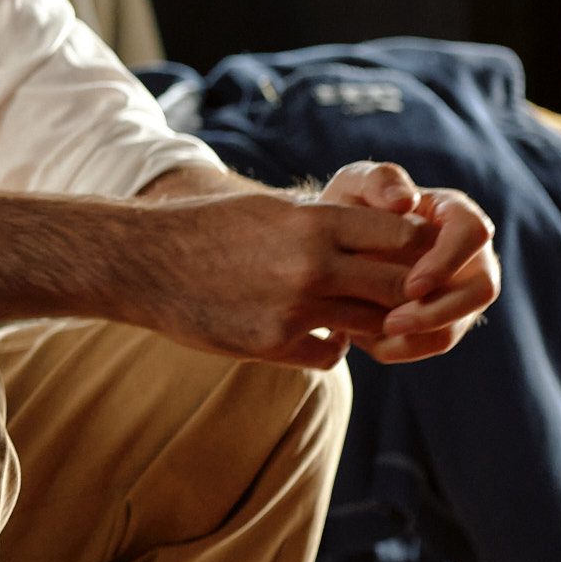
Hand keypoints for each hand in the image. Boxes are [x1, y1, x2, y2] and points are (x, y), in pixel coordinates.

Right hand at [126, 188, 432, 368]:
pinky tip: (317, 334)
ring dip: (374, 322)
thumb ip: (323, 221)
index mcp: (314, 221)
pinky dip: (331, 346)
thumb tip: (377, 230)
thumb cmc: (206, 227)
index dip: (418, 248)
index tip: (412, 256)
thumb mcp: (269, 208)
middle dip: (410, 292)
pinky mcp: (272, 344)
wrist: (142, 261)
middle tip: (404, 295)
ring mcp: (293, 308)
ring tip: (359, 313)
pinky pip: (330, 353)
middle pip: (401, 286)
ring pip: (372, 324)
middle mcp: (312, 264)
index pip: (405, 235)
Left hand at [318, 161, 501, 363]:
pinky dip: (401, 347)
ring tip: (372, 331)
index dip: (449, 262)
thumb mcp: (355, 184)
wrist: (330, 244)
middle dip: (439, 311)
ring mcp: (459, 291)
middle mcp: (470, 256)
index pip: (474, 234)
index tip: (412, 285)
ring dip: (419, 335)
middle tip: (392, 321)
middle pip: (482, 290)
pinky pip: (432, 342)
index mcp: (456, 215)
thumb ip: (378, 181)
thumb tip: (406, 199)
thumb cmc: (349, 207)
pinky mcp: (440, 319)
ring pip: (457, 325)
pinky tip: (364, 338)